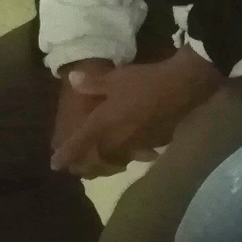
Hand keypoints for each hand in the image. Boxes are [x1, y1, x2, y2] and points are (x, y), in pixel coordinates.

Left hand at [51, 51, 219, 174]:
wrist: (185, 86)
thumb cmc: (145, 81)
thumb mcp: (116, 78)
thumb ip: (93, 83)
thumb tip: (72, 79)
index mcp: (102, 125)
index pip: (77, 146)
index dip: (64, 156)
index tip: (55, 164)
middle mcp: (117, 140)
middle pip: (99, 158)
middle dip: (90, 161)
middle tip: (87, 159)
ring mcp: (139, 144)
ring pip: (120, 158)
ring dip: (114, 157)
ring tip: (114, 154)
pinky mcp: (158, 142)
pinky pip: (142, 151)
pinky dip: (138, 150)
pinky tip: (144, 144)